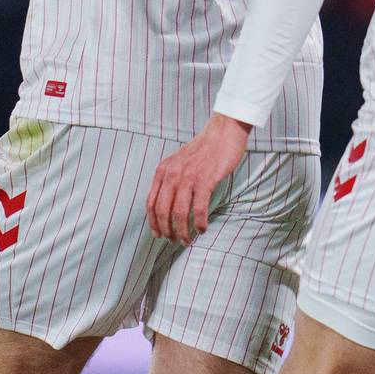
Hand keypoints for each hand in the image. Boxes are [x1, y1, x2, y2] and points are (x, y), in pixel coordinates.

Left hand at [146, 114, 249, 243]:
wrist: (223, 132)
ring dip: (182, 231)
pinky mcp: (205, 179)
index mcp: (163, 170)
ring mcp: (188, 176)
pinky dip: (200, 222)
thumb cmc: (204, 149)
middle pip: (163, 211)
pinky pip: (199, 208)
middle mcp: (172, 174)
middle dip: (167, 231)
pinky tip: (202, 229)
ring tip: (188, 240)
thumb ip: (171, 179)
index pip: (151, 203)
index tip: (158, 235)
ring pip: (179, 213)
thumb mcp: (179, 162)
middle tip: (174, 241)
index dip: (153, 223)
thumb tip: (168, 204)